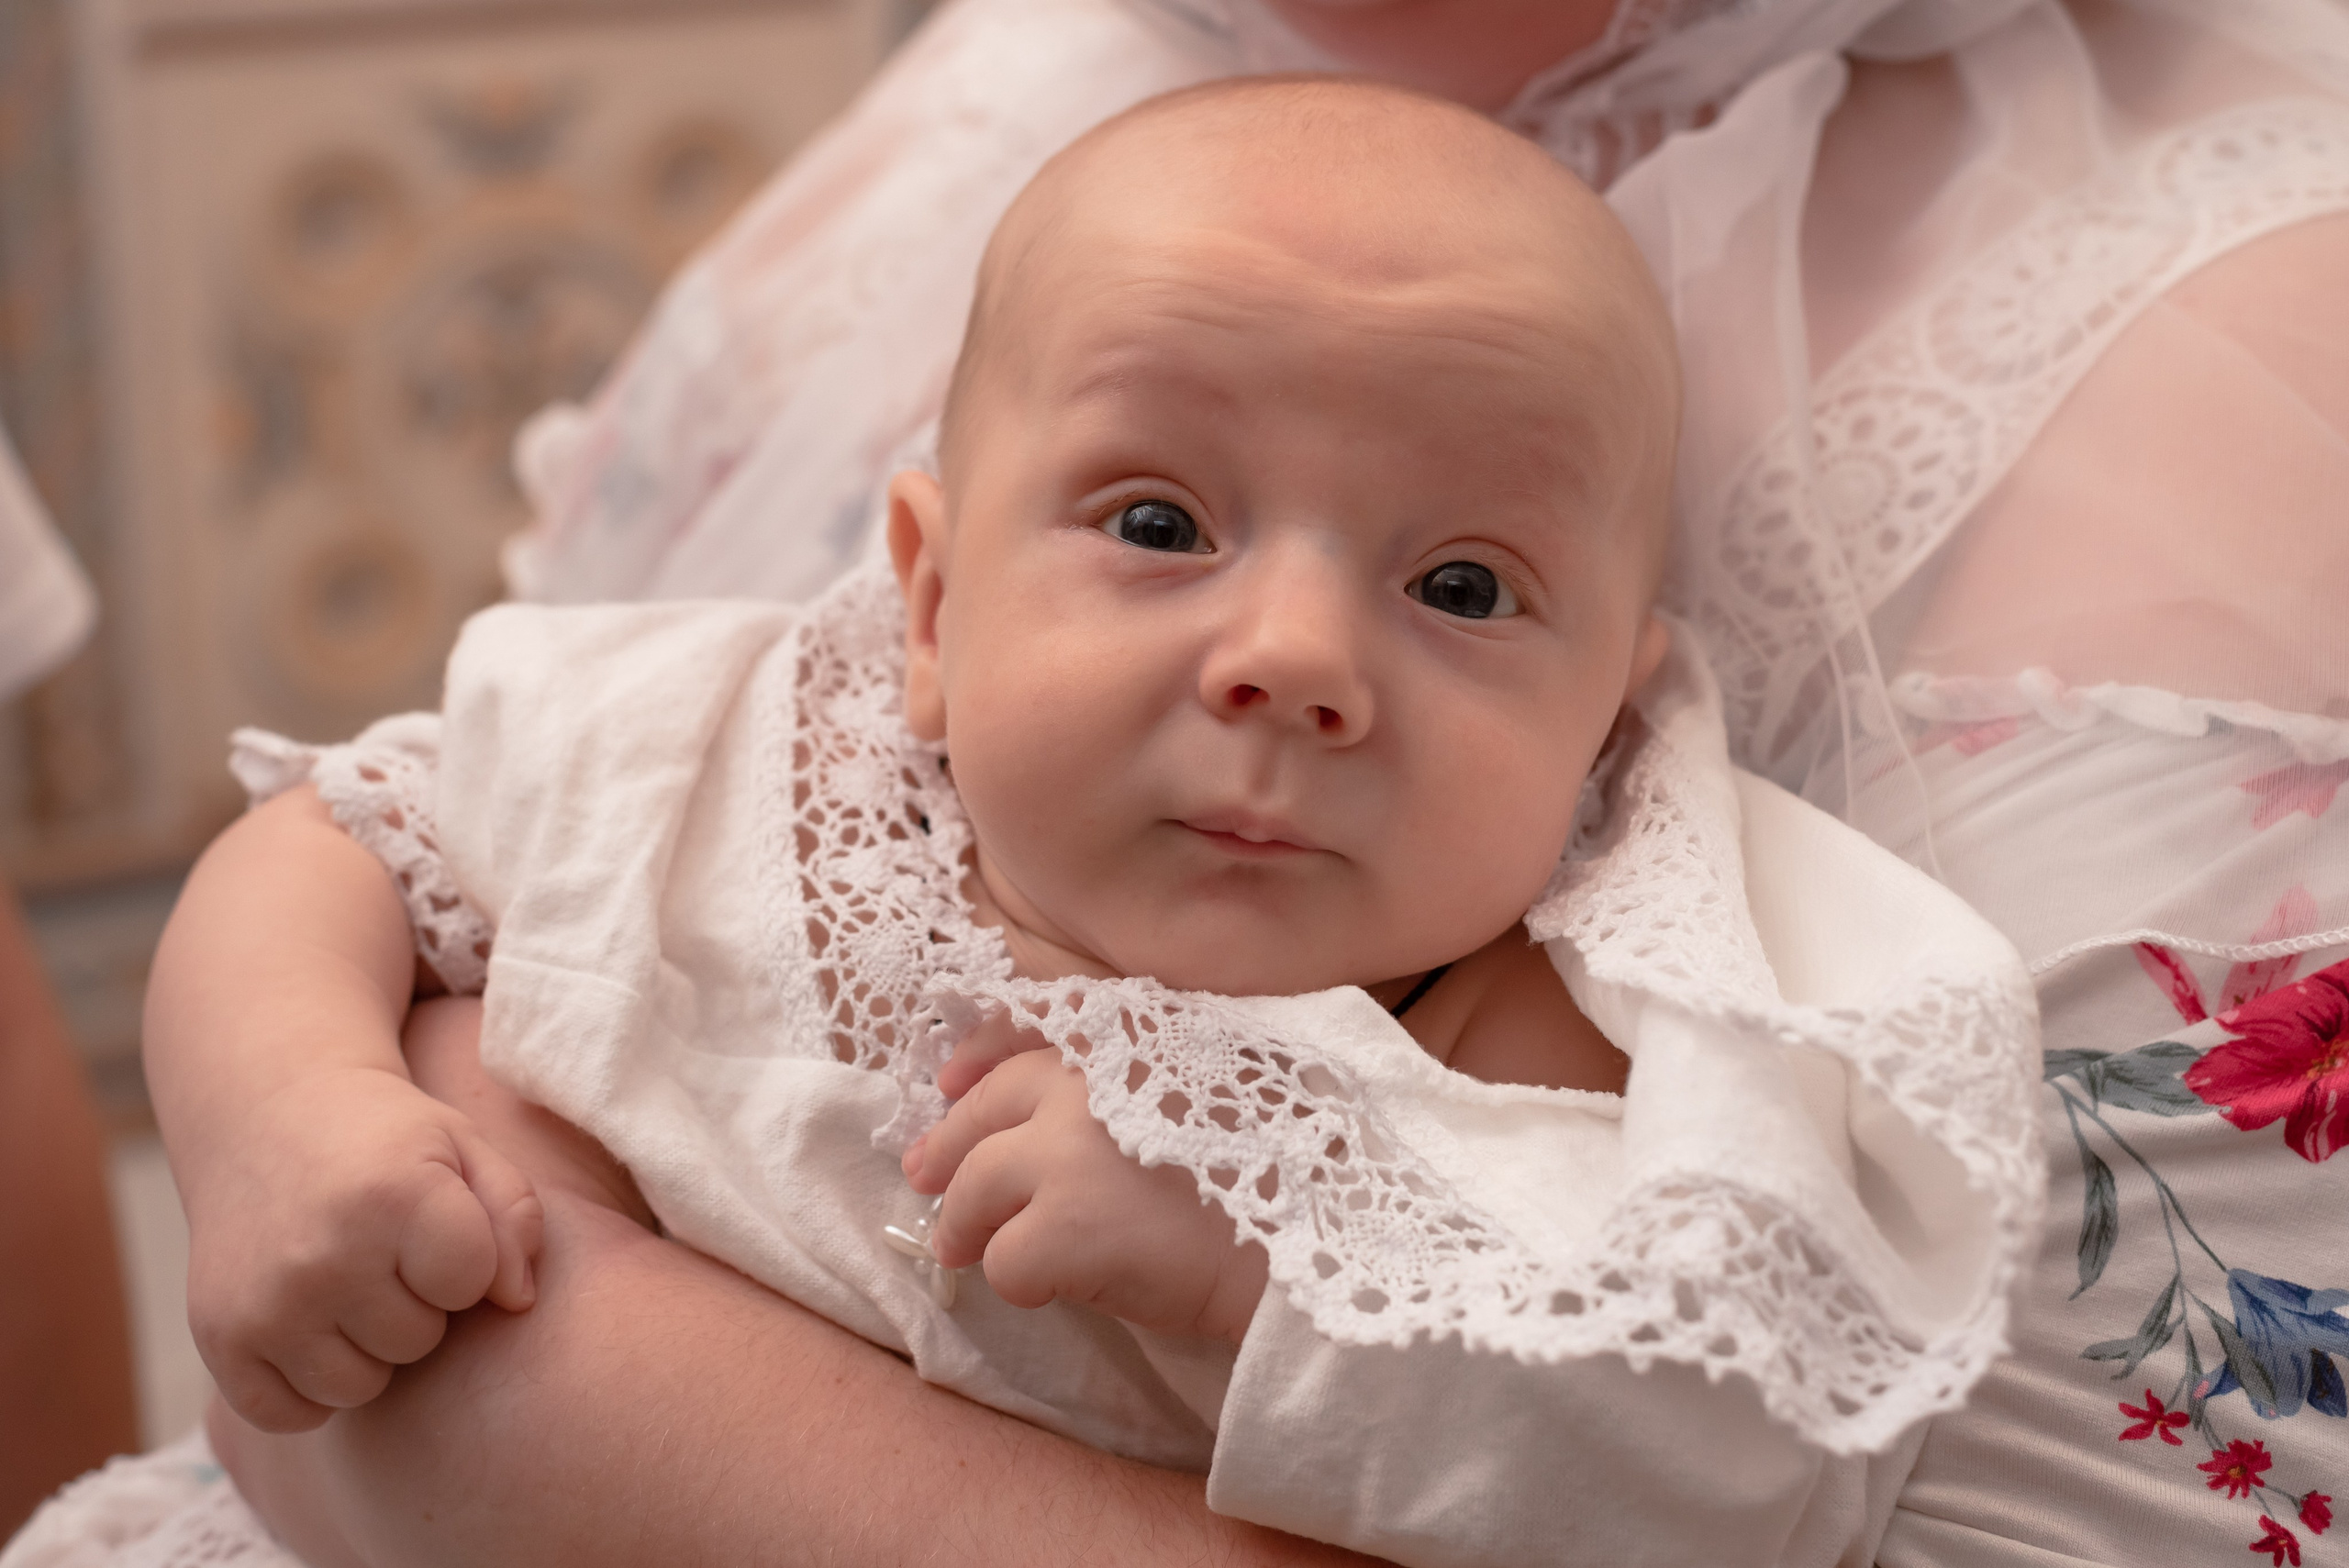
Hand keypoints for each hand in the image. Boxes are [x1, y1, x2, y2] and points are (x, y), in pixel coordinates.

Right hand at [183, 1066, 541, 1431]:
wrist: (268, 1116)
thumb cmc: (388, 1142)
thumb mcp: (466, 1148)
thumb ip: (515, 1217)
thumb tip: (518, 1302)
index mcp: (394, 1198)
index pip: (471, 1285)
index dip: (465, 1262)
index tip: (437, 1226)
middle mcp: (324, 1257)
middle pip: (417, 1341)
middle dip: (416, 1303)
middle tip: (384, 1252)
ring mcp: (265, 1304)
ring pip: (358, 1387)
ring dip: (364, 1347)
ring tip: (347, 1283)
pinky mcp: (220, 1340)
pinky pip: (291, 1414)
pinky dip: (305, 1385)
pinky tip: (307, 1323)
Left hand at [903, 1048, 1267, 1342]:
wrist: (1301, 1243)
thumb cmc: (1274, 1170)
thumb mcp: (1214, 1080)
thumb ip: (1143, 1074)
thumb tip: (1066, 1110)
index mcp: (1121, 1045)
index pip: (1023, 1035)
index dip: (977, 1060)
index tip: (949, 1084)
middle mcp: (1080, 1087)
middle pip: (983, 1113)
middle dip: (946, 1148)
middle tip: (923, 1178)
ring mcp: (1063, 1156)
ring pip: (973, 1190)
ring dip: (963, 1224)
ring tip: (963, 1251)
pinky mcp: (1059, 1229)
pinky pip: (1004, 1261)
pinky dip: (1019, 1281)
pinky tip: (1052, 1288)